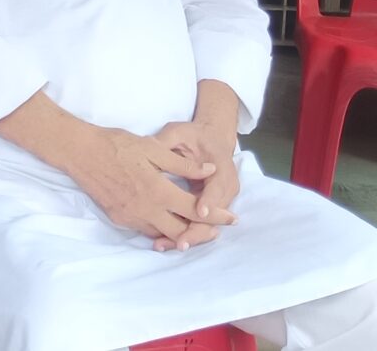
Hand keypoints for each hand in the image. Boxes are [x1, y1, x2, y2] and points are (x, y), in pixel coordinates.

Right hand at [62, 126, 228, 248]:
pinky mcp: (119, 218)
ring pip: (163, 234)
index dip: (216, 215)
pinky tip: (167, 223)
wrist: (80, 152)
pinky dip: (160, 230)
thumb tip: (210, 171)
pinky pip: (145, 230)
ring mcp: (131, 216)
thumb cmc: (117, 144)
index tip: (231, 218)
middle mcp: (146, 209)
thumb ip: (183, 164)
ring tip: (195, 229)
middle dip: (201, 232)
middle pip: (181, 230)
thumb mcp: (153, 148)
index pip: (195, 209)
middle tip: (216, 231)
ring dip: (180, 233)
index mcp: (158, 190)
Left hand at [150, 117, 240, 251]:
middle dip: (197, 230)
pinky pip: (202, 224)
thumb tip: (150, 145)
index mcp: (221, 166)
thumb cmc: (194, 136)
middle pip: (215, 214)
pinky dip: (187, 233)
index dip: (209, 200)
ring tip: (166, 245)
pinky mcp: (213, 207)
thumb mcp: (179, 132)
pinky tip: (168, 242)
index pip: (216, 187)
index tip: (199, 212)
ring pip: (208, 224)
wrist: (211, 139)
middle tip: (178, 243)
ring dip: (190, 236)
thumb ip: (167, 141)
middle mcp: (226, 187)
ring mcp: (221, 199)